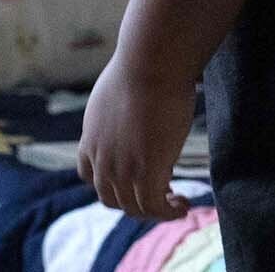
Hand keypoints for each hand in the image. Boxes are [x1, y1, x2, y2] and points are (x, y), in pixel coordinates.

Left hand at [77, 60, 195, 220]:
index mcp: (90, 137)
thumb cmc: (143, 67)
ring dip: (155, 210)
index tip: (133, 178)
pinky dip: (169, 211)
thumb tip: (137, 112)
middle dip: (134, 201)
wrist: (150, 62)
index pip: (89, 175)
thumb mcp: (118, 94)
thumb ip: (121, 114)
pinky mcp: (146, 172)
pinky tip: (184, 204)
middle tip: (160, 193)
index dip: (111, 183)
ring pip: (133, 207)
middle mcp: (101, 158)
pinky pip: (155, 206)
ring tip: (178, 202)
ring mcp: (121, 167)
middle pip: (110, 197)